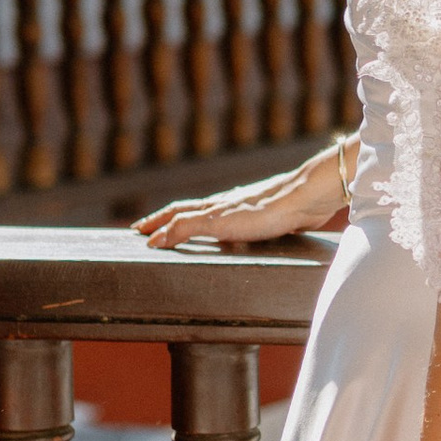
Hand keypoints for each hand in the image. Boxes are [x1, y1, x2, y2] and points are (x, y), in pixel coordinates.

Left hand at [137, 145, 349, 251]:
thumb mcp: (272, 220)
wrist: (302, 197)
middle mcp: (220, 206)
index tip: (154, 225)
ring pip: (180, 215)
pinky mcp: (218, 219)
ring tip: (145, 234)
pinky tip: (158, 243)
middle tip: (138, 229)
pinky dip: (169, 233)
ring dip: (160, 223)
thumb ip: (261, 223)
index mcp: (230, 205)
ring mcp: (218, 211)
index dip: (172, 217)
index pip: (193, 209)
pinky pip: (185, 225)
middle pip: (180, 209)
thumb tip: (251, 231)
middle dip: (158, 219)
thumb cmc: (292, 209)